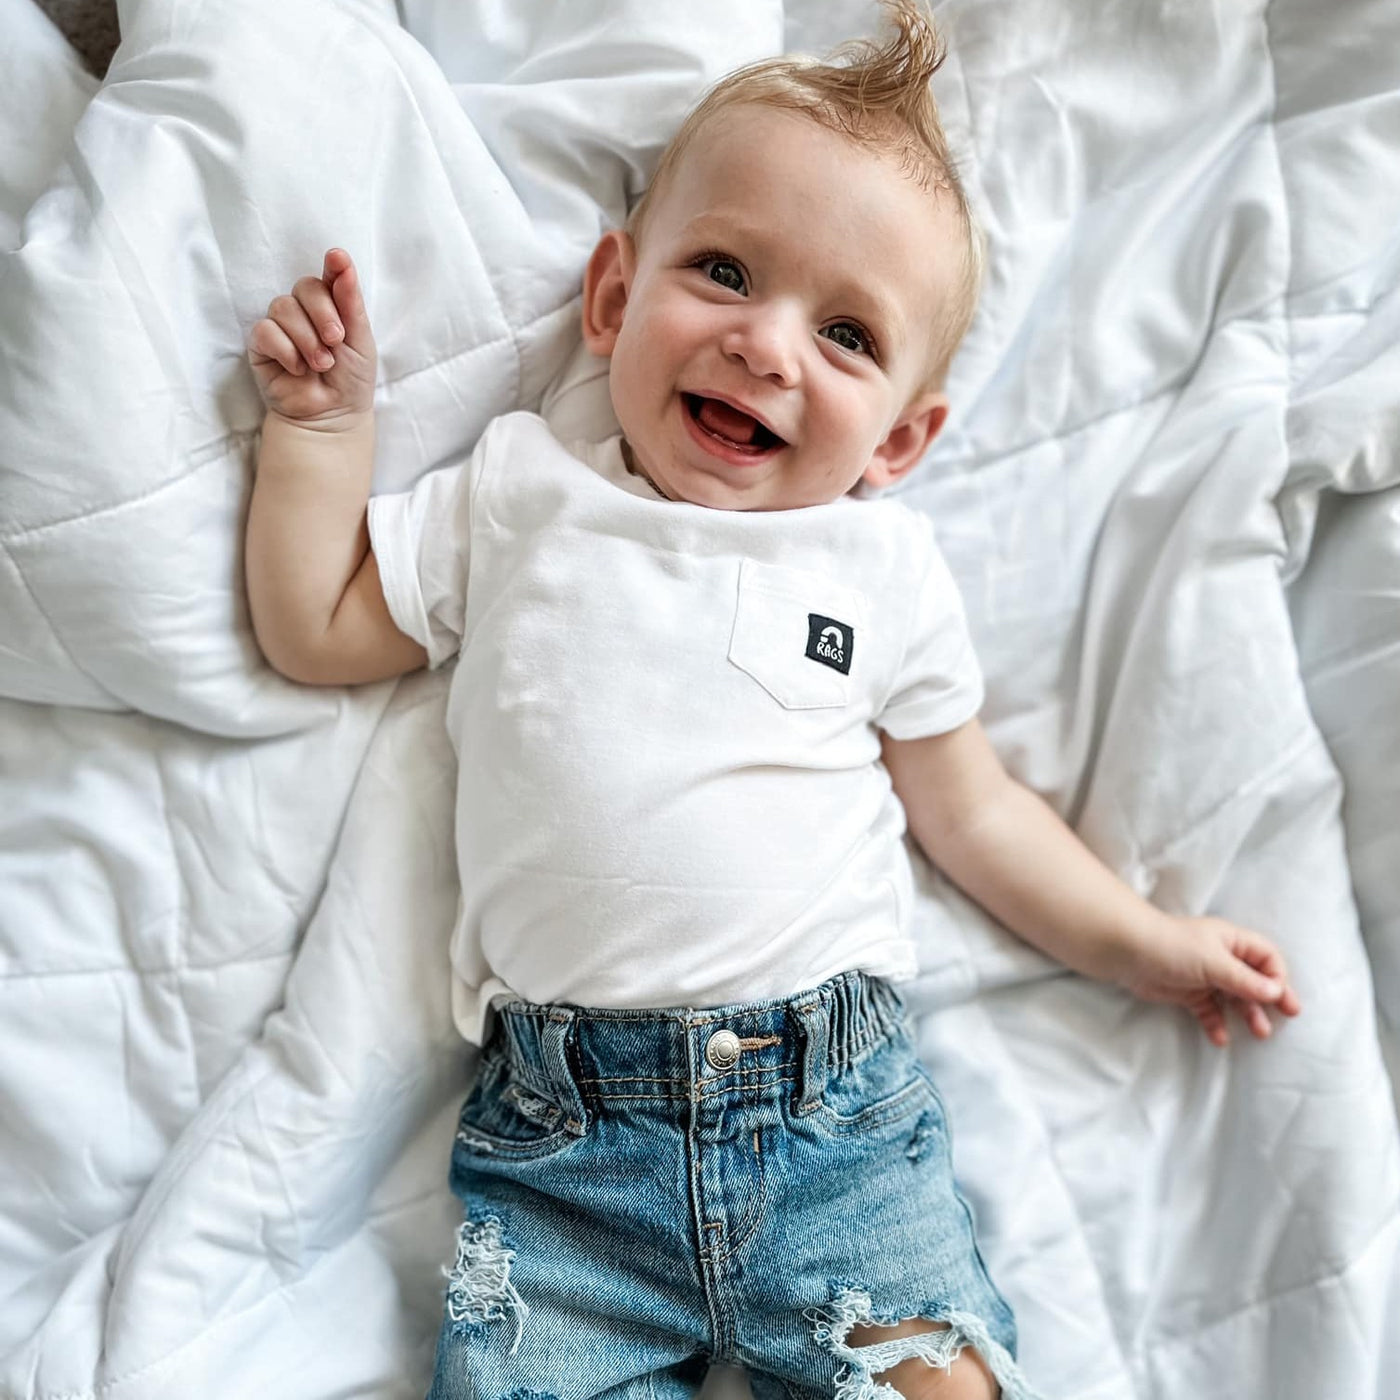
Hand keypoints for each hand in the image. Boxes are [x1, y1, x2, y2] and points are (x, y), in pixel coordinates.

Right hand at [247, 248, 375, 428]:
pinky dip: (286, 350)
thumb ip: (350, 301)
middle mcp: (305, 312)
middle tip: (336, 341)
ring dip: (306, 338)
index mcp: (332, 307)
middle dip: (323, 313)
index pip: (329, 277)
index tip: (337, 259)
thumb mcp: (360, 340)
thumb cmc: (350, 380)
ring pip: (283, 307)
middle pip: (305, 287)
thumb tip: (339, 258)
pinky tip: (298, 369)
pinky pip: (265, 331)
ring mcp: (281, 326)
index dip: (334, 267)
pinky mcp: (261, 345)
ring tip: (320, 363)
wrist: (333, 416)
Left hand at [1119, 915, 1301, 1046]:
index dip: (1277, 976)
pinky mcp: (1188, 994)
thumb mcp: (1214, 962)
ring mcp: (1205, 977)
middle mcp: (1221, 958)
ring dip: (1248, 1014)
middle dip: (1269, 998)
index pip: (1266, 957)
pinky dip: (1216, 1024)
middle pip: (1254, 979)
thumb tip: (1276, 992)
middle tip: (1286, 1017)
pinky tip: (1220, 1038)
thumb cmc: (1173, 948)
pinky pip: (1210, 1011)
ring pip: (1235, 998)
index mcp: (1231, 941)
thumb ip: (1245, 979)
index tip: (1280, 997)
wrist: (1127, 953)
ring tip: (1259, 1033)